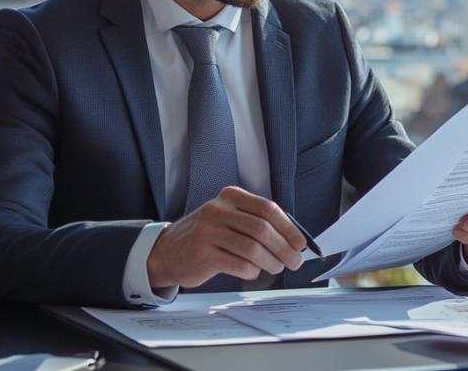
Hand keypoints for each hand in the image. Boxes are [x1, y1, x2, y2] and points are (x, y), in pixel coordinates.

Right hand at [147, 187, 305, 288]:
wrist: (167, 251)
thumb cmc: (207, 236)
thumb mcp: (229, 218)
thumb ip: (256, 222)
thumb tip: (293, 239)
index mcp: (230, 197)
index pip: (268, 209)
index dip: (288, 228)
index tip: (301, 243)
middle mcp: (218, 210)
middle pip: (262, 230)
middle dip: (284, 248)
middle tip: (294, 261)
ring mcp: (208, 232)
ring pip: (253, 249)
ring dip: (271, 262)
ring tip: (276, 268)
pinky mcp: (203, 254)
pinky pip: (239, 265)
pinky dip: (253, 271)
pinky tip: (253, 271)